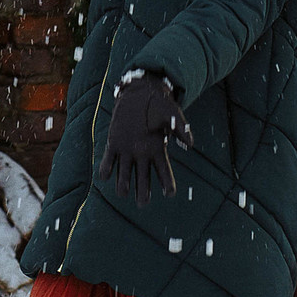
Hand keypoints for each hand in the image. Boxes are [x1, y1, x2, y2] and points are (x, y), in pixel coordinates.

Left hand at [96, 70, 191, 206]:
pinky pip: (108, 160)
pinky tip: (105, 175)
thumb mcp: (172, 114)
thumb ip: (181, 128)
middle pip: (144, 180)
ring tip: (122, 192)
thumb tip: (191, 144)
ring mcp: (127, 151)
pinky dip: (106, 169)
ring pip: (124, 175)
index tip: (170, 194)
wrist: (139, 93)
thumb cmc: (159, 104)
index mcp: (157, 151)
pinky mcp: (113, 143)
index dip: (168, 184)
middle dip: (143, 193)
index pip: (164, 172)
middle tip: (142, 203)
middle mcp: (142, 155)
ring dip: (123, 185)